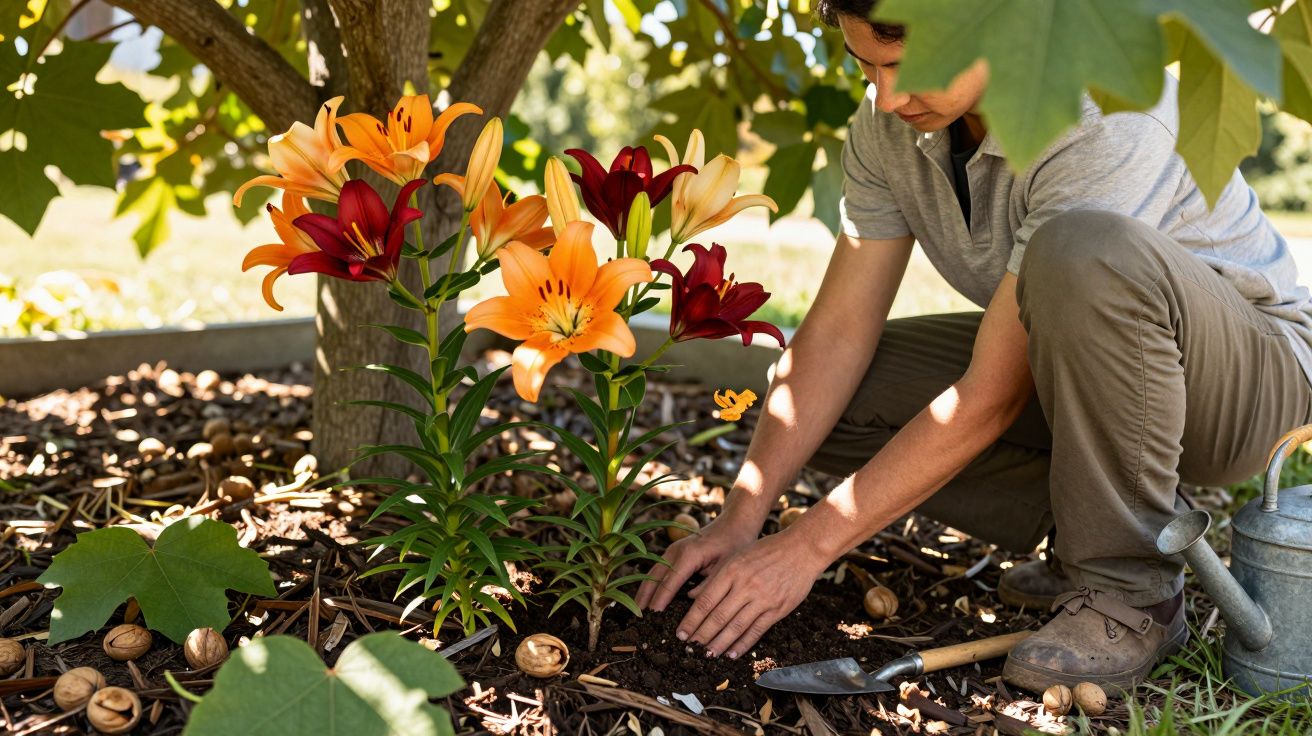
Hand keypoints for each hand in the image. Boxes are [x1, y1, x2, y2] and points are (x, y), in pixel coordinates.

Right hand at [635, 514, 759, 612]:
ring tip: (637, 613)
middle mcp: (675, 551)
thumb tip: (693, 601)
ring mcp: (671, 551)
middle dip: (645, 599)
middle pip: (653, 578)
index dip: (659, 602)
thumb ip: (711, 583)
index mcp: (689, 555)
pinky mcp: (671, 553)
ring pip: (651, 574)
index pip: (669, 583)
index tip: (652, 618)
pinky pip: (656, 571)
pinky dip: (648, 586)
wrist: (733, 523)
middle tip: (638, 621)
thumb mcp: (727, 565)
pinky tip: (646, 600)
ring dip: (643, 593)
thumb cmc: (734, 544)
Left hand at [675, 528, 828, 658]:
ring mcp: (762, 599)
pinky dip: (743, 645)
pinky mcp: (777, 609)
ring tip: (707, 654)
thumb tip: (692, 596)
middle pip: (718, 617)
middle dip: (701, 635)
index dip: (691, 620)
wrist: (802, 549)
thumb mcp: (737, 556)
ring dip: (719, 644)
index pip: (705, 601)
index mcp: (732, 570)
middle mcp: (745, 586)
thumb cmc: (766, 550)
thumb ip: (715, 576)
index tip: (681, 633)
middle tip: (689, 649)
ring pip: (735, 627)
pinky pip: (756, 631)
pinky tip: (732, 653)